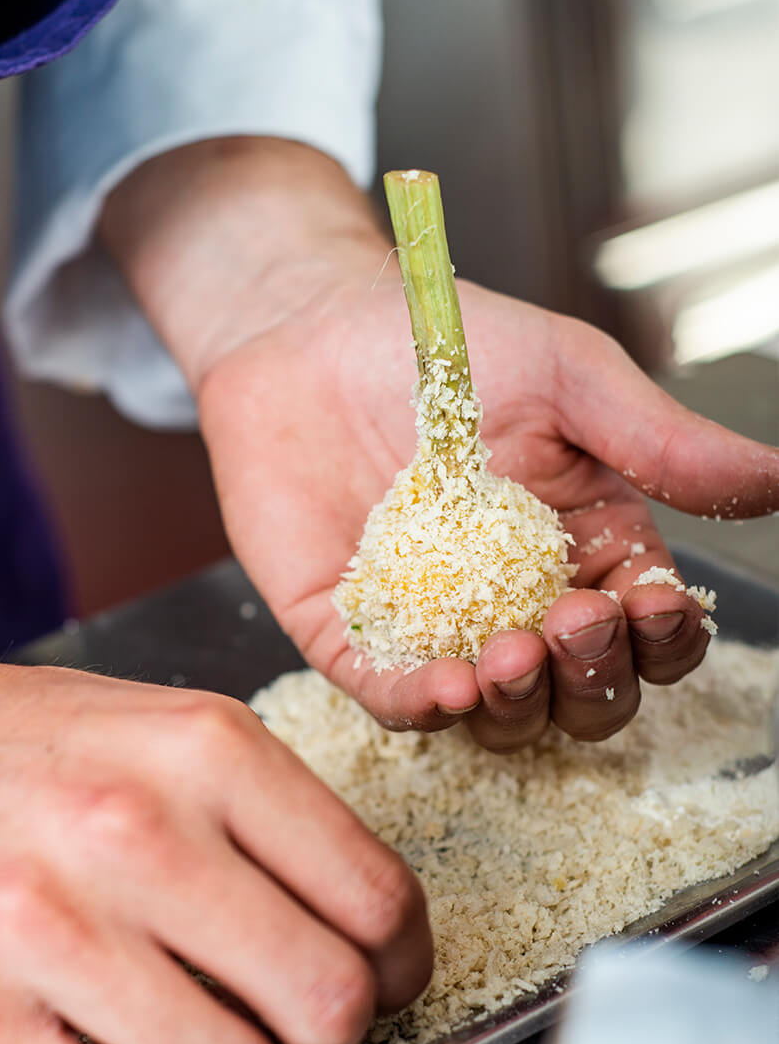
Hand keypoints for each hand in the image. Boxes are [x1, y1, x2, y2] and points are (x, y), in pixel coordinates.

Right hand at [0, 581, 428, 1043]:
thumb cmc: (18, 755)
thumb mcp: (164, 731)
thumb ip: (271, 820)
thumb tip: (370, 942)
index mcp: (207, 749)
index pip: (380, 902)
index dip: (397, 966)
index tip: (375, 980)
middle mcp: (135, 829)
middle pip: (327, 1004)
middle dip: (321, 1034)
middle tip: (278, 1018)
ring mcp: (47, 924)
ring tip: (179, 1037)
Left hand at [198, 271, 778, 750]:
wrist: (311, 328)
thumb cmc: (444, 345)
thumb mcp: (568, 377)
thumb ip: (660, 440)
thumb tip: (776, 482)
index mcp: (587, 551)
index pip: (646, 629)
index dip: (661, 636)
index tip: (651, 605)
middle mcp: (517, 605)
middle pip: (582, 692)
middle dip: (593, 677)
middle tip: (574, 625)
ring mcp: (436, 630)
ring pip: (499, 716)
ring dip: (519, 704)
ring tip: (509, 657)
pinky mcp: (353, 637)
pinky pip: (394, 698)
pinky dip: (425, 705)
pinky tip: (446, 687)